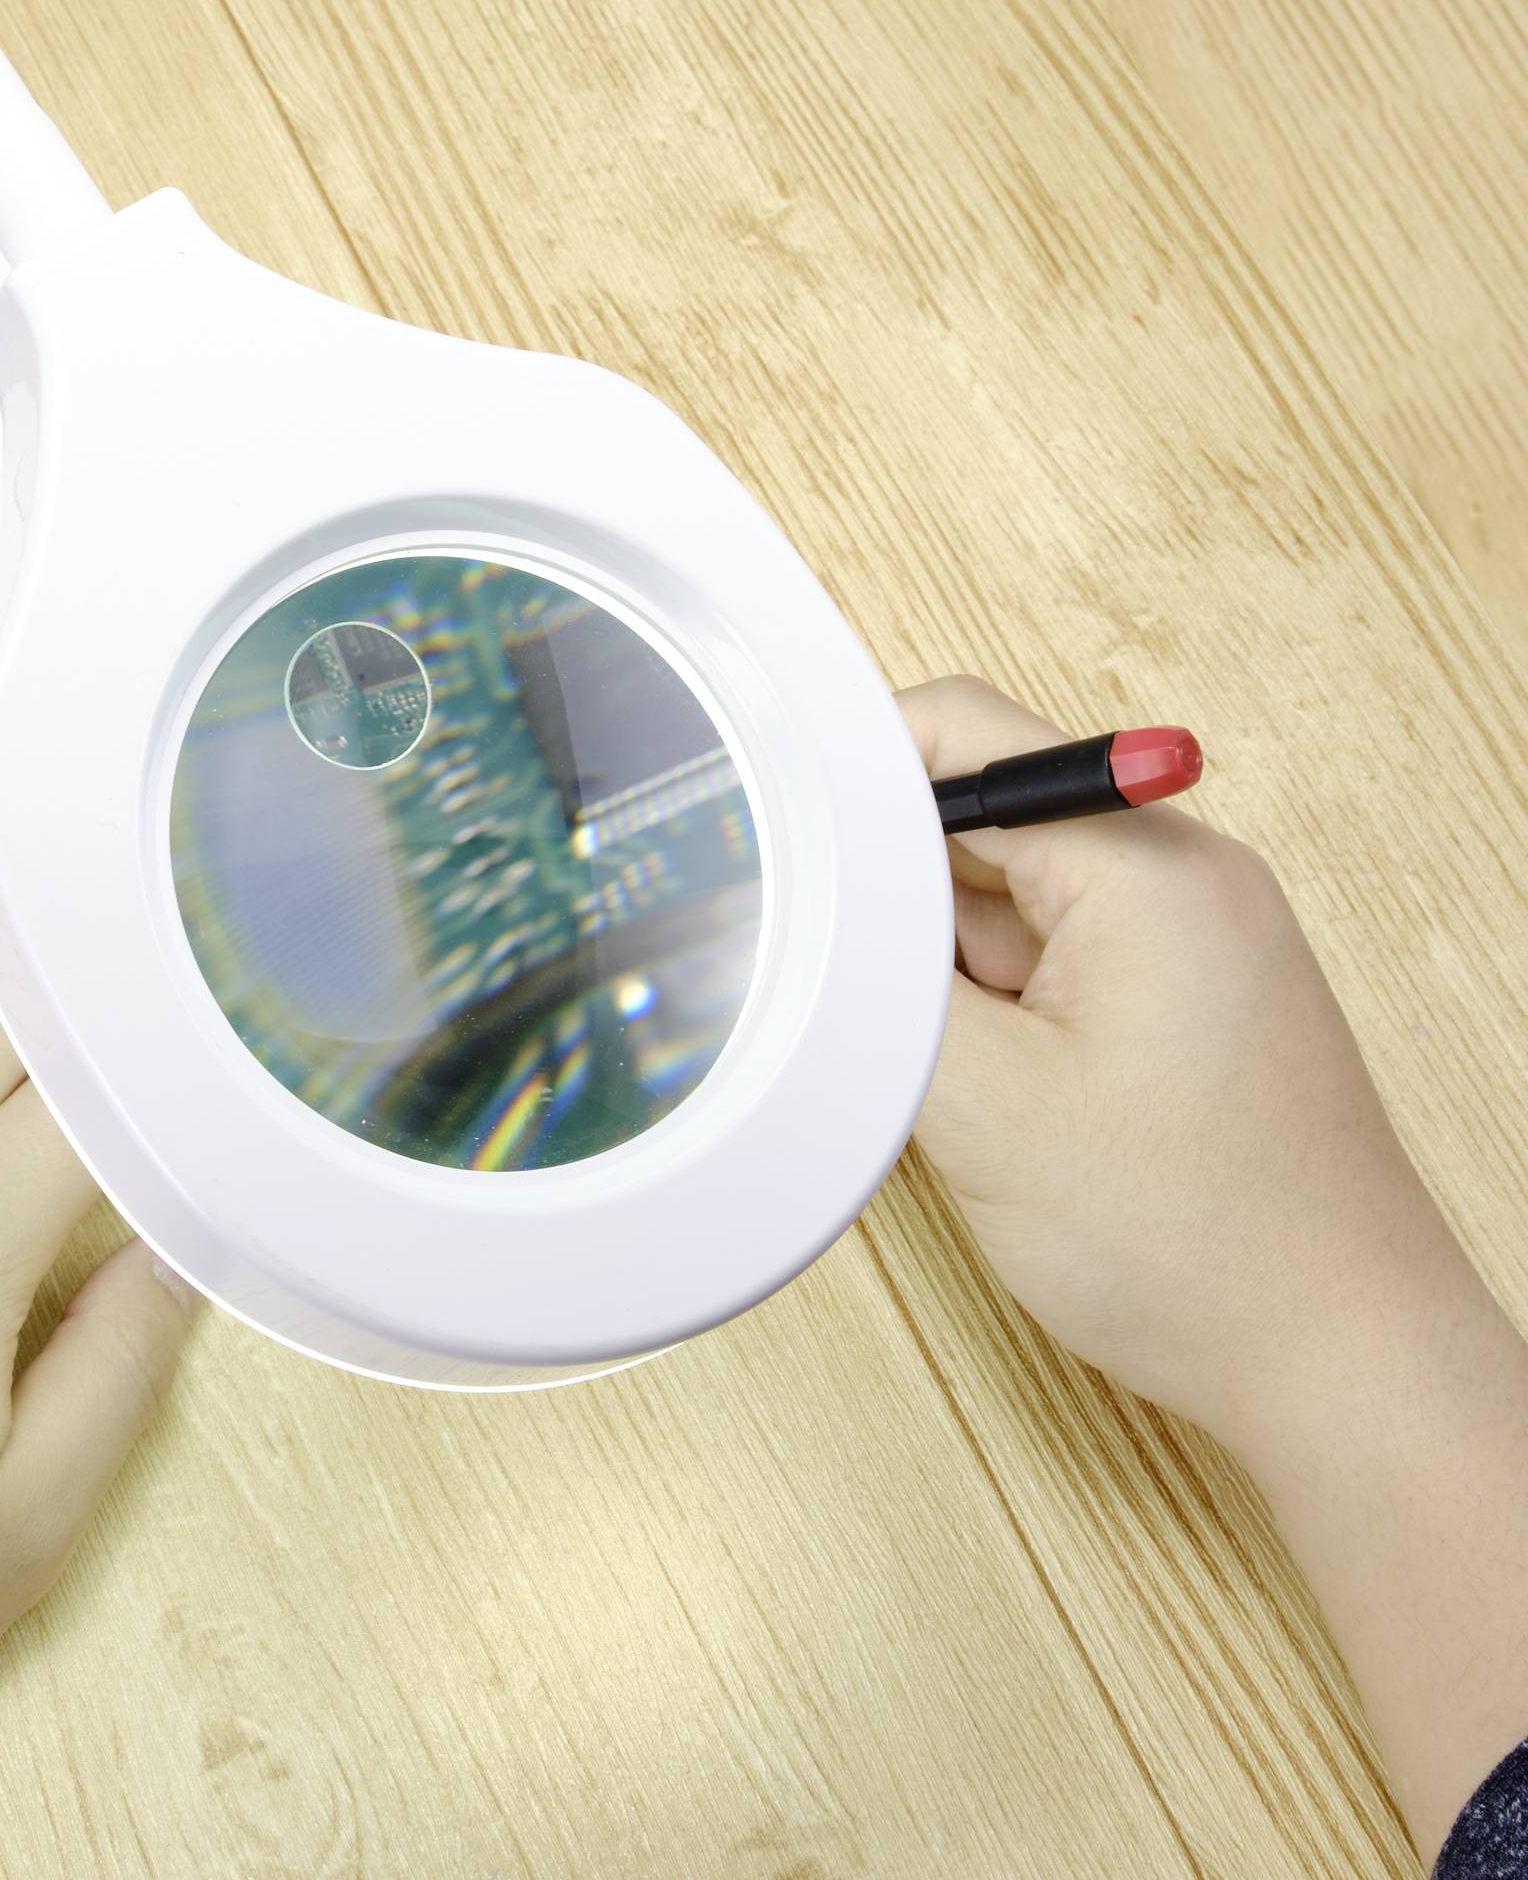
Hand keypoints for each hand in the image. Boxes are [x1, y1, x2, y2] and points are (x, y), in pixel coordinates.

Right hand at [899, 676, 1527, 1848]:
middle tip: (808, 958)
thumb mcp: (984, 1104)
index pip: (967, 737)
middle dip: (887, 884)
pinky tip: (965, 1080)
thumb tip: (808, 896)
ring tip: (913, 1051)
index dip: (848, 768)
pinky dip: (988, 1000)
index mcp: (1146, 868)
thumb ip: (883, 978)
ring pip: (1005, 891)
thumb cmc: (1193, 1245)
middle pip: (982, 811)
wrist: (1338, 1366)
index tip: (764, 823)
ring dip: (939, 955)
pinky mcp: (1184, 999)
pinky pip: (1050, 953)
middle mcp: (1183, 876)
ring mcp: (1190, 939)